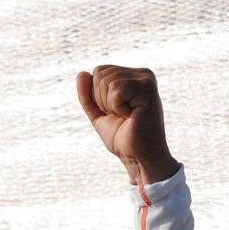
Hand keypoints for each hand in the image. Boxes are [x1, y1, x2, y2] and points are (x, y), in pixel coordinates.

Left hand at [76, 65, 178, 185]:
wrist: (138, 158)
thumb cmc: (122, 138)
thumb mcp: (98, 114)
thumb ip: (88, 95)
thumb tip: (81, 73)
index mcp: (131, 77)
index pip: (99, 71)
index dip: (98, 97)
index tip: (116, 113)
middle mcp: (140, 74)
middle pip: (100, 73)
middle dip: (102, 100)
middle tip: (121, 116)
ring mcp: (146, 79)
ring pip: (106, 81)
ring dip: (110, 105)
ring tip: (127, 116)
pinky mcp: (147, 87)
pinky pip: (115, 88)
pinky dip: (117, 107)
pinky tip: (131, 115)